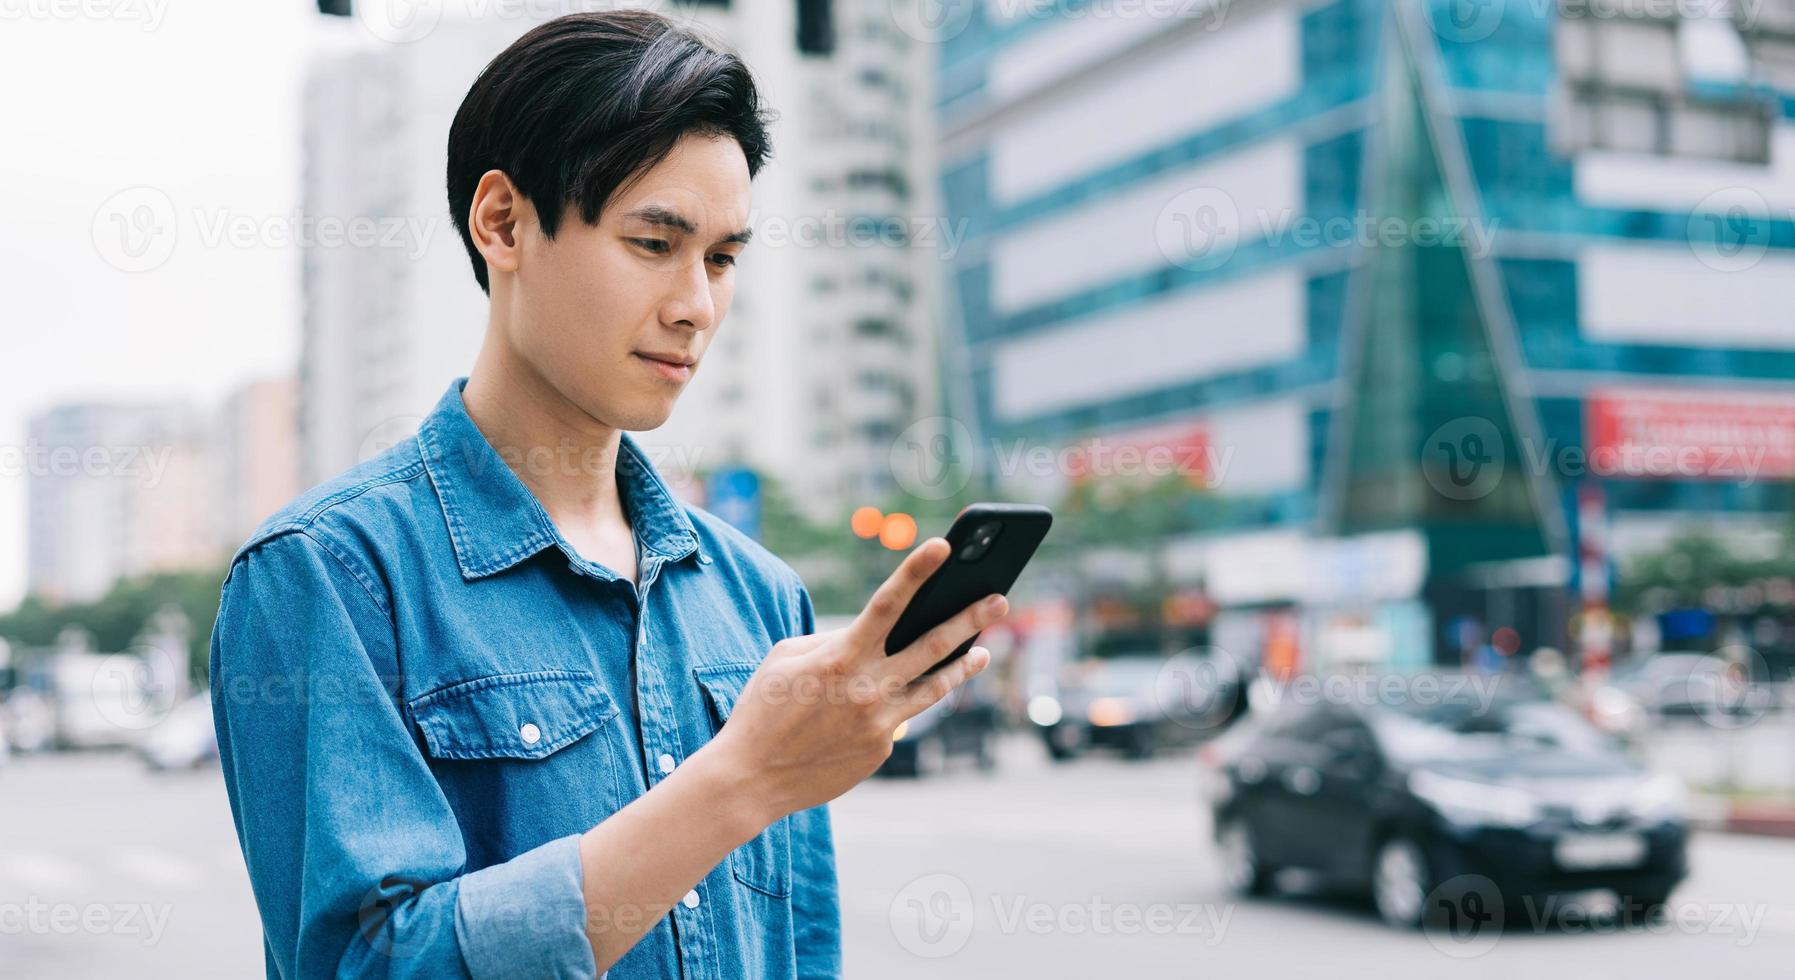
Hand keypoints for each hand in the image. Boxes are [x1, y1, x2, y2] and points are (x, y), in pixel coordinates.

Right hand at [711, 537, 1007, 821]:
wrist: (752, 778)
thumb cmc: (763, 709)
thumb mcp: (786, 659)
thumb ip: (832, 641)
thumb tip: (870, 637)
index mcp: (841, 657)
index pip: (888, 603)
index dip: (917, 571)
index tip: (944, 546)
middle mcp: (869, 687)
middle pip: (934, 645)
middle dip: (971, 618)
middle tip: (999, 600)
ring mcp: (880, 721)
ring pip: (937, 687)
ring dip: (965, 665)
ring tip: (984, 651)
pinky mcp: (883, 748)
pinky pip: (900, 717)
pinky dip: (899, 704)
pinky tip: (893, 701)